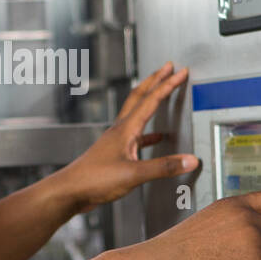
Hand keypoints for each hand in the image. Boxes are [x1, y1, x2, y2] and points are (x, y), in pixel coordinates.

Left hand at [52, 61, 196, 213]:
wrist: (71, 191)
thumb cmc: (94, 180)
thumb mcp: (134, 174)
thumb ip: (163, 167)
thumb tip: (189, 160)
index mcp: (125, 130)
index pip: (151, 100)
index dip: (168, 85)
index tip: (181, 72)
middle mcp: (120, 130)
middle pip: (139, 97)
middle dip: (155, 80)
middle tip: (168, 68)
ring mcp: (116, 140)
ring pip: (136, 113)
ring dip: (151, 100)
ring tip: (162, 94)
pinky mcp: (114, 153)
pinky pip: (136, 136)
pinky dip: (149, 133)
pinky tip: (156, 139)